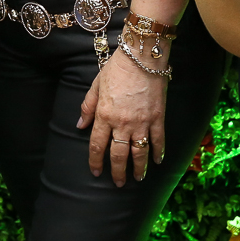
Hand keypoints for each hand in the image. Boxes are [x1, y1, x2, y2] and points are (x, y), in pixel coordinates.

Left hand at [79, 48, 167, 185]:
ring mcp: (142, 122)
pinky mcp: (157, 117)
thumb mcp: (96, 86)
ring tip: (138, 178)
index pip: (97, 145)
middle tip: (118, 183)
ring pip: (139, 152)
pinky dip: (159, 152)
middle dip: (117, 172)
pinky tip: (158, 161)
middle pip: (118, 154)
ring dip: (138, 168)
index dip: (95, 161)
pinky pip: (158, 140)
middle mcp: (122, 123)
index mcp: (104, 115)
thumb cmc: (117, 69)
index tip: (95, 171)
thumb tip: (80, 126)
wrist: (142, 57)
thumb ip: (87, 107)